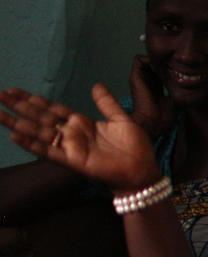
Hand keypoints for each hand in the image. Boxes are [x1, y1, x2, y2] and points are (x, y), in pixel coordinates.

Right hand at [0, 85, 160, 191]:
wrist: (142, 171)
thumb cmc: (134, 148)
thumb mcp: (121, 120)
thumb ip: (106, 103)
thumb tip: (96, 85)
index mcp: (81, 123)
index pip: (52, 108)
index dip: (34, 99)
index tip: (15, 90)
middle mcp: (71, 134)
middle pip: (40, 117)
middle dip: (19, 106)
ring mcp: (70, 147)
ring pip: (39, 132)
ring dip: (18, 123)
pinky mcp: (73, 160)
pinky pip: (48, 151)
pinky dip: (32, 144)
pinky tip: (15, 136)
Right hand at [128, 56, 176, 139]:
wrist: (152, 123)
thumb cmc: (165, 117)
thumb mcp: (176, 100)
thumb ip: (180, 90)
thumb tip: (191, 82)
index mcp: (156, 87)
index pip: (164, 71)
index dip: (172, 66)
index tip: (183, 68)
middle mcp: (147, 81)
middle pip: (156, 63)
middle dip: (166, 60)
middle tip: (177, 63)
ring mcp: (141, 78)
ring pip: (148, 59)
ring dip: (158, 59)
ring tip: (168, 64)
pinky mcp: (135, 76)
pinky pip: (139, 59)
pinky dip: (149, 59)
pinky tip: (160, 67)